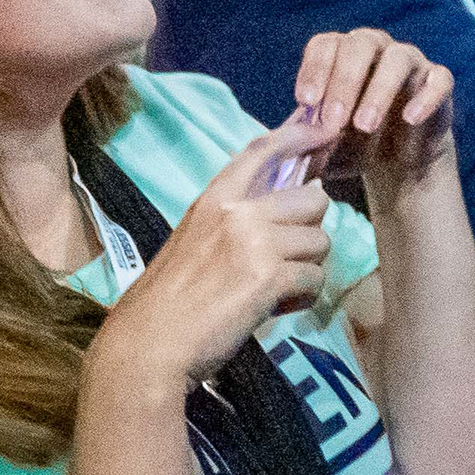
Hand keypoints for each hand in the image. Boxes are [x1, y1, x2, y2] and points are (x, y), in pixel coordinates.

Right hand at [95, 117, 338, 386]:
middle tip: (288, 257)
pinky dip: (302, 298)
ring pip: (320, 242)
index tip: (324, 129)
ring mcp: (256, 242)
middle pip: (313, 200)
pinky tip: (275, 309)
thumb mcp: (195, 240)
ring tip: (275, 290)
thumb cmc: (167, 300)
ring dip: (306, 269)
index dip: (299, 134)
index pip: (263, 150)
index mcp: (214, 198)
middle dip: (310, 230)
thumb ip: (236, 220)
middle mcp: (238, 211)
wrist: (149, 345)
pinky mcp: (270, 276)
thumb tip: (294, 205)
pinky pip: (315, 279)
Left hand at [288, 28, 457, 192]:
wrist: (398, 162)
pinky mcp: (438, 83)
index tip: (305, 102)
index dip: (314, 68)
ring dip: (379, 90)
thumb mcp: (323, 146)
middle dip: (344, 82)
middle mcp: (376, 49)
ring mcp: (411, 63)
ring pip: (398, 58)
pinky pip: (439, 79)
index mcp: (341, 55)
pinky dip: (425, 97)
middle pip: (360, 44)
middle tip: (334, 121)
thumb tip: (276, 149)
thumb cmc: (353, 145)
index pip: (325, 45)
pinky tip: (409, 119)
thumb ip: (303, 142)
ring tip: (365, 126)